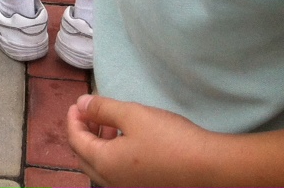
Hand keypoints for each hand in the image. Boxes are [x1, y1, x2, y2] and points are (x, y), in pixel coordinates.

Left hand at [67, 95, 212, 187]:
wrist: (209, 168)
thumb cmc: (170, 139)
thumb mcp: (132, 114)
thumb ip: (102, 108)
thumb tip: (81, 104)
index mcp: (104, 164)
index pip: (75, 140)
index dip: (73, 119)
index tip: (78, 103)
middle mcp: (111, 182)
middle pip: (83, 157)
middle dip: (82, 132)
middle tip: (89, 113)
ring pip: (99, 168)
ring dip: (97, 145)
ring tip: (108, 124)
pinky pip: (116, 174)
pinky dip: (112, 156)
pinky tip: (126, 141)